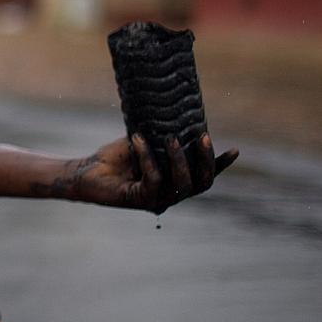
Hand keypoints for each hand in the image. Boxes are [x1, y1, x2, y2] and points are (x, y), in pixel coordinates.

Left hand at [67, 132, 238, 213]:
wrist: (85, 172)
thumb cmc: (114, 158)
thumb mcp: (144, 143)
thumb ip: (163, 138)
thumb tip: (180, 120)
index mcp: (173, 182)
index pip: (203, 176)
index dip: (220, 166)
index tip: (235, 150)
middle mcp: (169, 195)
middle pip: (201, 184)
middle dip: (205, 160)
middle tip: (202, 136)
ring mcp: (156, 201)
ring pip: (182, 185)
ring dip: (179, 159)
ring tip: (171, 137)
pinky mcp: (139, 201)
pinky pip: (153, 180)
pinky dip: (147, 157)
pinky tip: (136, 139)